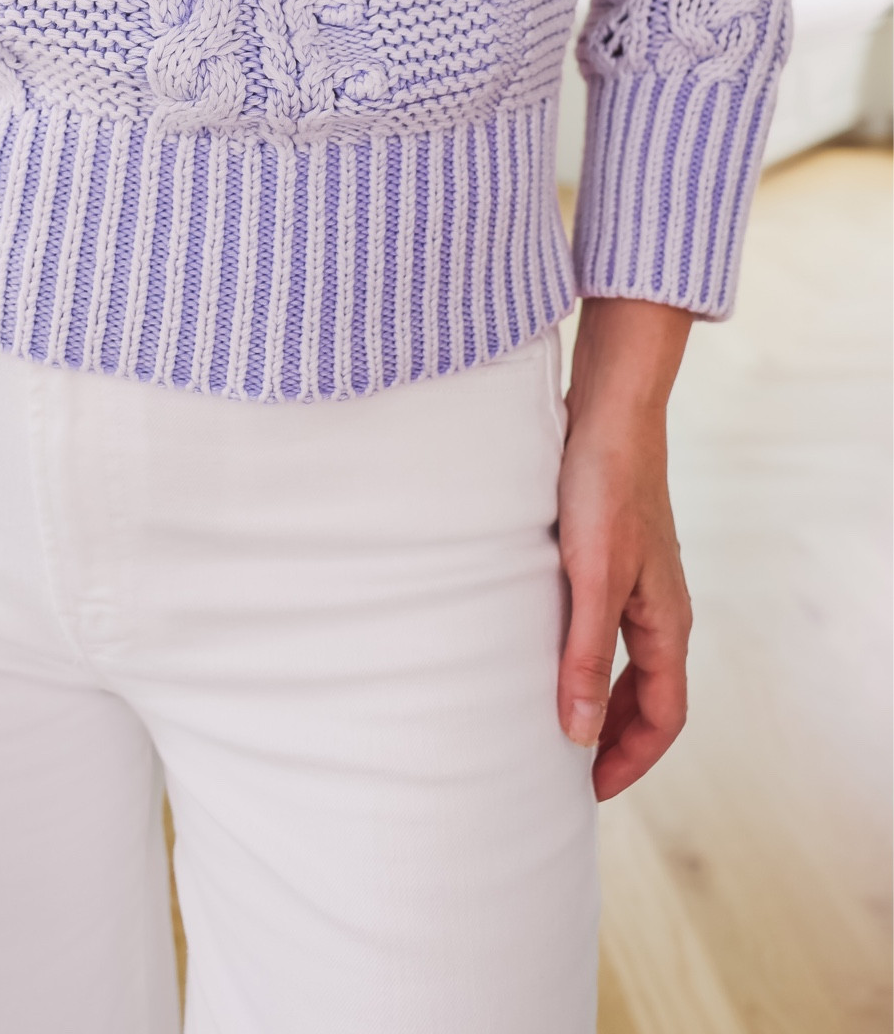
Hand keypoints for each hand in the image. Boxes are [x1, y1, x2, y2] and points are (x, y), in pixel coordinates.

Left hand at [557, 296, 693, 800]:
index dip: (630, 759)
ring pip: (620, 659)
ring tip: (548, 719)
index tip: (588, 790)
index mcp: (665, 620)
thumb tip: (578, 735)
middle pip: (644, 693)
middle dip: (611, 736)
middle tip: (565, 769)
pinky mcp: (604, 552)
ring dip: (592, 695)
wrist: (606, 410)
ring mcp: (632, 579)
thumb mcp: (592, 578)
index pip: (663, 714)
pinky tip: (536, 648)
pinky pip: (598, 624)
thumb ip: (585, 656)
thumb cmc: (603, 488)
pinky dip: (576, 652)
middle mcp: (655, 605)